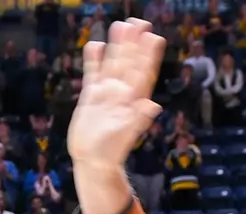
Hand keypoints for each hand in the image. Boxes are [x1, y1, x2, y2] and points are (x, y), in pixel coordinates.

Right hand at [72, 21, 164, 183]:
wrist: (93, 161)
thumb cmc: (112, 151)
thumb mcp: (127, 135)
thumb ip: (139, 119)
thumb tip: (152, 106)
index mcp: (133, 100)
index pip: (143, 73)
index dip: (149, 56)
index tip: (155, 38)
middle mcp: (121, 93)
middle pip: (129, 62)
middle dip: (134, 43)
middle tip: (139, 22)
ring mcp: (106, 93)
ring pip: (112, 63)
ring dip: (117, 45)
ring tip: (120, 25)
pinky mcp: (91, 96)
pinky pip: (93, 73)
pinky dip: (94, 59)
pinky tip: (96, 44)